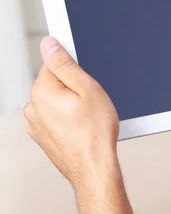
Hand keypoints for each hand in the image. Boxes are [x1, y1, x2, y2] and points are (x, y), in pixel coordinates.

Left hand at [24, 37, 118, 187]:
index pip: (53, 65)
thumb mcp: (87, 89)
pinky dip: (67, 123)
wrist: (94, 169)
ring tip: (86, 121)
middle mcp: (33, 107)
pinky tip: (80, 131)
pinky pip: (55, 120)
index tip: (84, 85)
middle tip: (89, 105)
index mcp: (41, 91)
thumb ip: (65, 64)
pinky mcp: (42, 138)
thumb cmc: (95, 134)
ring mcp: (36, 125)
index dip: (74, 73)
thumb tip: (49, 45)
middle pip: (54, 85)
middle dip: (72, 91)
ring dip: (69, 108)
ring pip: (55, 104)